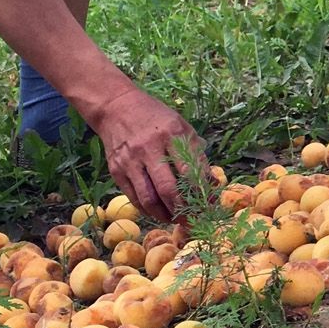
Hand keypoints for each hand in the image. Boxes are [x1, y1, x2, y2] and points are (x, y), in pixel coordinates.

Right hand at [85, 84, 204, 221]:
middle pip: (168, 189)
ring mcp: (130, 160)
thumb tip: (212, 185)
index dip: (201, 193)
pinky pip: (134, 197)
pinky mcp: (116, 169)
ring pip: (149, 198)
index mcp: (171, 134)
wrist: (116, 107)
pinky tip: (158, 212)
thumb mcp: (181, 127)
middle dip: (183, 210)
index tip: (209, 206)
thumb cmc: (156, 118)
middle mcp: (149, 148)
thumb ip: (197, 154)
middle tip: (192, 220)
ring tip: (175, 219)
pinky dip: (148, 210)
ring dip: (165, 214)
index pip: (190, 171)